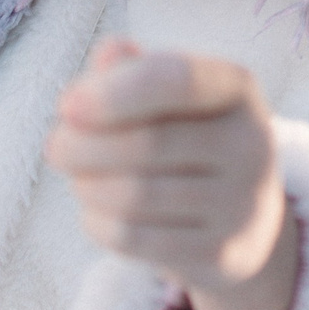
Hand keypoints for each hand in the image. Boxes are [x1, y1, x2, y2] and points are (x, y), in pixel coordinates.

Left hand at [47, 40, 300, 309]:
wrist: (246, 222)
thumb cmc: (188, 140)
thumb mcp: (170, 98)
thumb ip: (134, 71)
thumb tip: (108, 55)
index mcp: (238, 89)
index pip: (178, 79)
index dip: (115, 91)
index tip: (66, 105)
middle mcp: (252, 145)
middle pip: (146, 143)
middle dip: (82, 145)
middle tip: (56, 146)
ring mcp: (242, 204)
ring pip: (134, 196)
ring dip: (87, 185)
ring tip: (79, 178)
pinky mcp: (222, 254)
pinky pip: (134, 238)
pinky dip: (98, 223)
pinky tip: (96, 212)